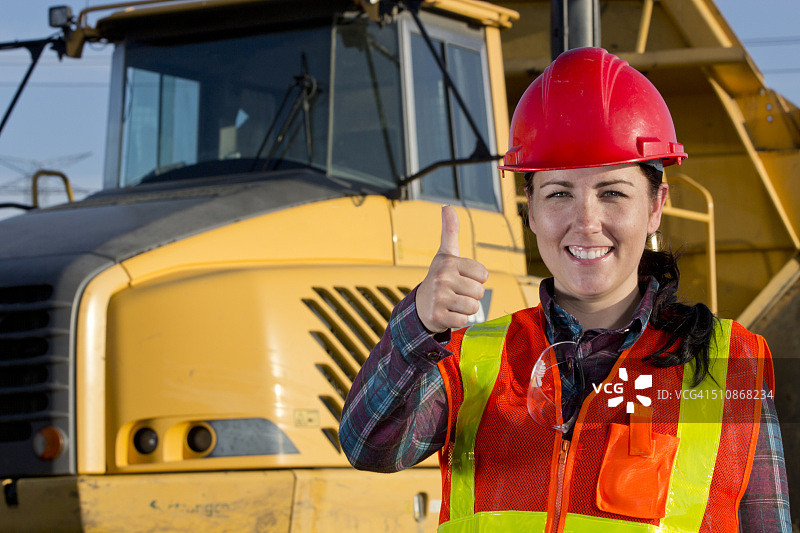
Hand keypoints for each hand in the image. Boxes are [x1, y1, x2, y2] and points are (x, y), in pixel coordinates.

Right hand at [416, 206, 488, 332]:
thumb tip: (447, 206)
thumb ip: (450, 231)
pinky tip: (448, 313)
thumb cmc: (440, 277)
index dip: (476, 279)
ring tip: (453, 303)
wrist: (420, 304)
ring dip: (466, 308)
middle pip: (479, 292)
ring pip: (473, 307)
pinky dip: (458, 319)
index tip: (461, 278)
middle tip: (456, 292)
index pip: (483, 275)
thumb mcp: (445, 254)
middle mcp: (442, 278)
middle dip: (471, 295)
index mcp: (448, 262)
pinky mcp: (437, 316)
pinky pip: (464, 320)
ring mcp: (439, 298)